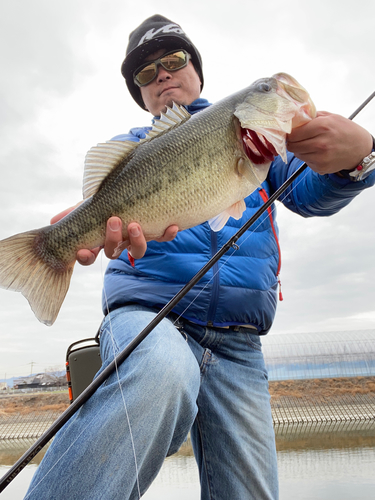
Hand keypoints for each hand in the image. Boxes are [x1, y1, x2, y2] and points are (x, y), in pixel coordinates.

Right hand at [51, 207, 178, 264]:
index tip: (84, 251)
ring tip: (136, 226)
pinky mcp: (157, 232)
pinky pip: (163, 238)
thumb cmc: (110, 197)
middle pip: (113, 252)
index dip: (86, 256)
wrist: (137, 186)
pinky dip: (168, 233)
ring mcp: (137, 238)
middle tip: (114, 221)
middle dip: (112, 239)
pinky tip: (173, 225)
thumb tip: (53, 222)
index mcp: (100, 238)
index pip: (89, 255)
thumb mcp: (91, 203)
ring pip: (137, 250)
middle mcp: (119, 242)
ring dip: (137, 240)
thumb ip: (75, 212)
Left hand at [286, 111, 372, 174]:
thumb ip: (313, 117)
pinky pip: (306, 162)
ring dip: (300, 150)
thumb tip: (295, 118)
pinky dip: (308, 157)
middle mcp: (320, 144)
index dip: (290, 133)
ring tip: (310, 145)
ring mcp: (320, 158)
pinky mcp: (320, 167)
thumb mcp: (331, 117)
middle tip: (298, 139)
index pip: (293, 133)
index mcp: (322, 127)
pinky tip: (317, 153)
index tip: (291, 132)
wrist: (360, 149)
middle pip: (292, 146)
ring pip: (297, 154)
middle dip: (293, 142)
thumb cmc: (346, 131)